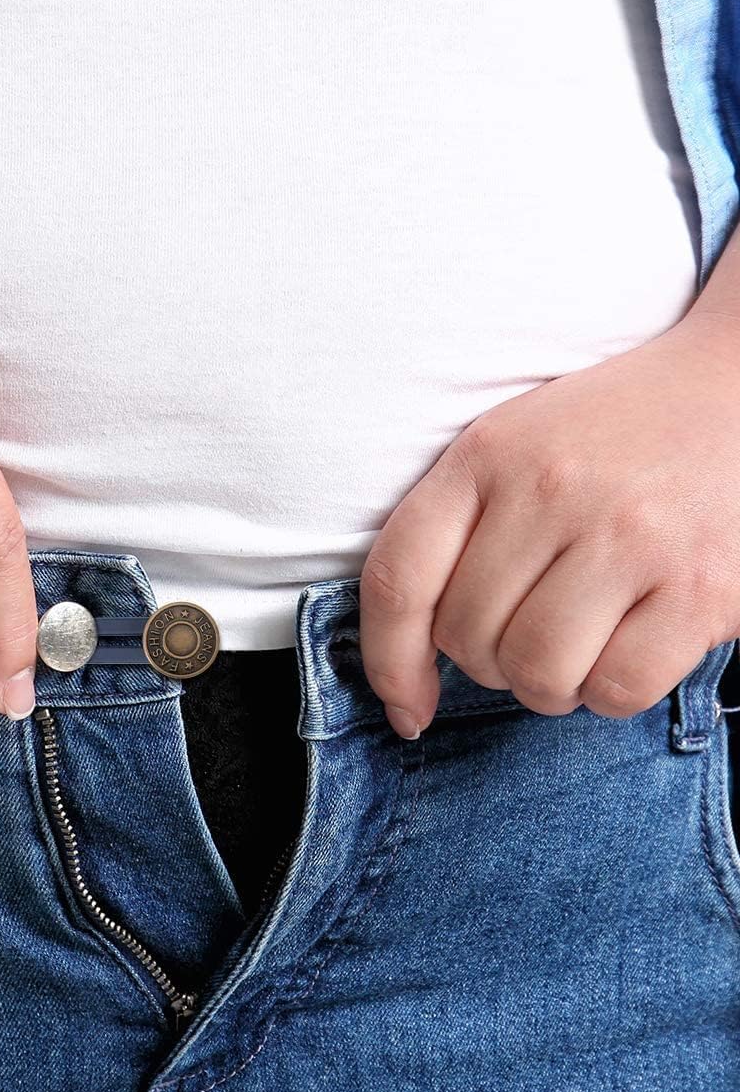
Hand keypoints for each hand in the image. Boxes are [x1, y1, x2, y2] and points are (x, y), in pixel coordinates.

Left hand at [358, 308, 739, 737]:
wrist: (739, 385)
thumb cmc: (612, 432)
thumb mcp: (514, 443)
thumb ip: (457, 527)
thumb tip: (411, 659)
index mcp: (486, 454)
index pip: (398, 579)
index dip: (386, 661)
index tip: (405, 706)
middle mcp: (550, 491)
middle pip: (466, 639)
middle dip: (489, 661)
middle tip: (531, 629)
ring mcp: (630, 537)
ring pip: (536, 674)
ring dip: (547, 686)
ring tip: (576, 644)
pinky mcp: (702, 586)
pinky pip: (616, 689)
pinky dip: (610, 692)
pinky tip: (627, 647)